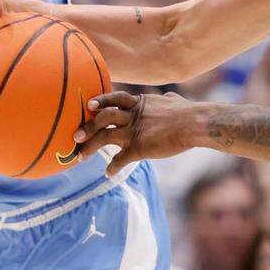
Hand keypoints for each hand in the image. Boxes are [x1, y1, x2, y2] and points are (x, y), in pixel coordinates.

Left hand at [73, 91, 196, 175]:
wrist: (194, 123)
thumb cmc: (189, 112)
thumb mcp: (174, 101)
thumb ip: (167, 99)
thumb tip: (170, 96)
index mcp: (139, 102)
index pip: (113, 99)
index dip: (100, 101)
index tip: (89, 106)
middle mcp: (132, 115)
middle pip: (102, 118)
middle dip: (87, 127)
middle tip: (75, 137)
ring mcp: (133, 131)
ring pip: (104, 137)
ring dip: (90, 147)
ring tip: (81, 156)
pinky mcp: (139, 148)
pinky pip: (119, 159)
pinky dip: (112, 167)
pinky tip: (107, 173)